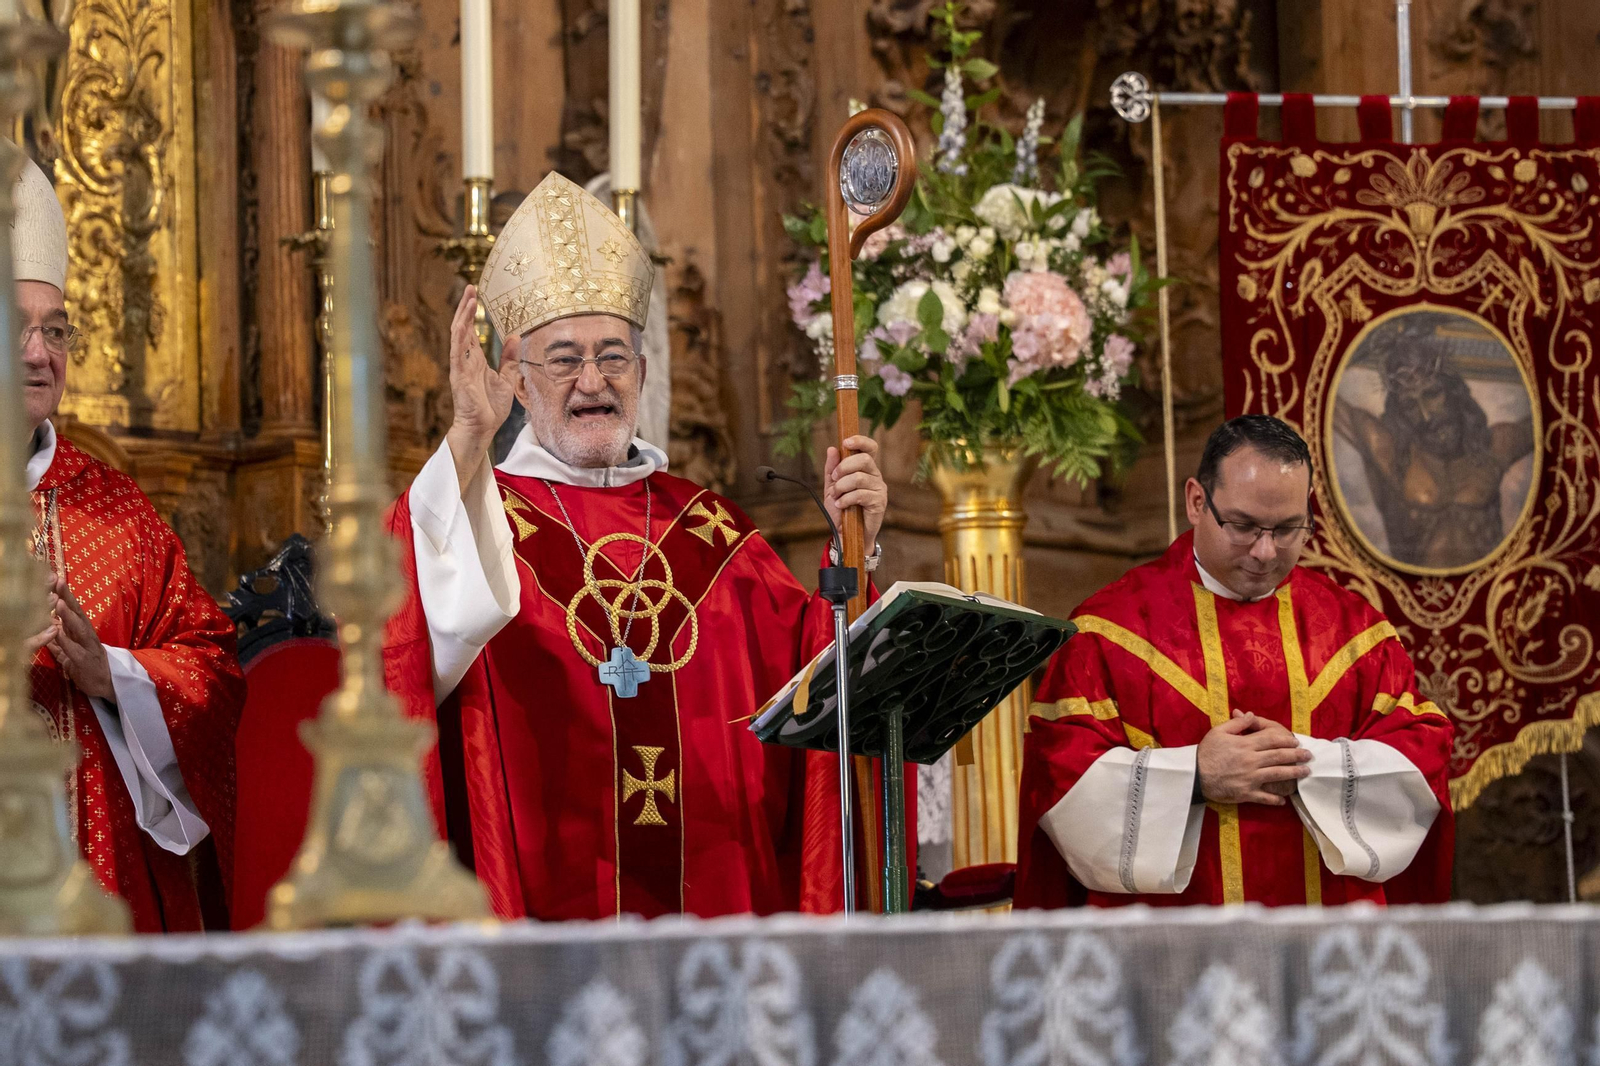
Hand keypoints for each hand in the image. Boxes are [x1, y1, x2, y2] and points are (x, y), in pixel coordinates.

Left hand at [46, 576, 112, 701]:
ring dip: (68, 616)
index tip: (56, 580)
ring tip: (58, 603)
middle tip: (58, 581)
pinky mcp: (85, 661)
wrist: (108, 686)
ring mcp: (88, 647)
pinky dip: (65, 640)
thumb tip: (48, 630)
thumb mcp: (71, 653)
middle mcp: (87, 636)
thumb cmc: (88, 668)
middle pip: (77, 614)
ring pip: (78, 629)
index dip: (65, 596)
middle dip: (67, 598)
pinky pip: (74, 649)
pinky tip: (57, 632)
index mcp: (82, 632)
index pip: (73, 610)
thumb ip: (59, 642)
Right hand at [444, 286, 519, 486]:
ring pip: (459, 335)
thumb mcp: (506, 378)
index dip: (473, 313)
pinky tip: (462, 321)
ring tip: (468, 297)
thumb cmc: (490, 407)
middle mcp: (466, 360)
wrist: (482, 428)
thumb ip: (508, 358)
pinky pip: (458, 351)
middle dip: (466, 307)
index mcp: (475, 360)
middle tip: (471, 286)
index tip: (477, 294)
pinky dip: (460, 335)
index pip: (471, 331)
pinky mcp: (459, 375)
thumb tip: (513, 336)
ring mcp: (461, 366)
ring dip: (462, 315)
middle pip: (463, 327)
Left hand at [824, 435, 888, 554]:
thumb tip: (832, 448)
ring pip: (859, 478)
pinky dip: (846, 499)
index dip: (860, 441)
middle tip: (834, 479)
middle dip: (844, 467)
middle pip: (864, 459)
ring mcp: (879, 489)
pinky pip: (860, 494)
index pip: (870, 448)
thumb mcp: (831, 487)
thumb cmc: (841, 509)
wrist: (846, 534)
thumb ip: (832, 469)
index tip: (845, 442)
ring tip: (836, 496)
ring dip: (842, 487)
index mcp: (866, 469)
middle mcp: (875, 475)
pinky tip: (841, 505)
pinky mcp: (879, 502)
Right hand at [1196, 709, 1310, 805]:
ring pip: (1277, 774)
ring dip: (1294, 773)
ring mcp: (1250, 778)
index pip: (1271, 739)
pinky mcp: (1246, 793)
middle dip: (1296, 755)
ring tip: (1305, 772)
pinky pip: (1264, 797)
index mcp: (1245, 745)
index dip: (1286, 739)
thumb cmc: (1206, 752)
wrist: (1194, 775)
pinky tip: (1284, 799)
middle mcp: (1251, 761)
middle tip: (1308, 755)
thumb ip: (1237, 724)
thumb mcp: (1218, 732)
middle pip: (1279, 756)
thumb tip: (1251, 714)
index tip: (1295, 741)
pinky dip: (1275, 799)